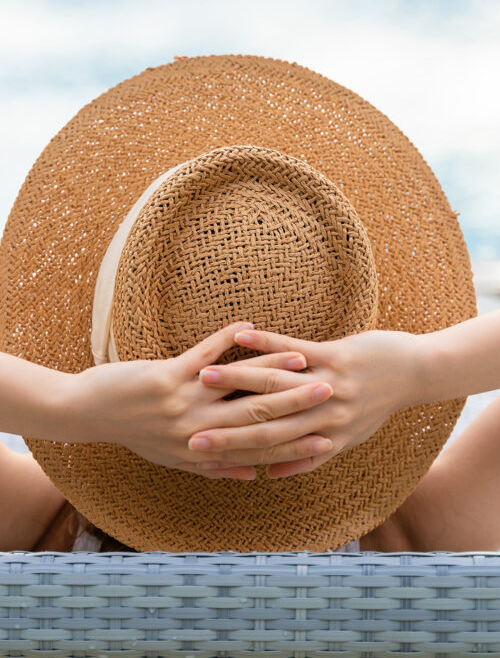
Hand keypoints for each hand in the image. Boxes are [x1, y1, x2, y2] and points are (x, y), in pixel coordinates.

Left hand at [59, 321, 332, 479]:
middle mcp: (196, 432)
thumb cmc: (135, 433)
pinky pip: (203, 353)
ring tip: (301, 361)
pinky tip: (246, 325)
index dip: (294, 443)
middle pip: (256, 416)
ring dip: (271, 370)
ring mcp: (180, 403)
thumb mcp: (176, 459)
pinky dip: (226, 338)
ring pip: (237, 386)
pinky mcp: (164, 376)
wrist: (89, 413)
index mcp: (202, 454)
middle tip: (329, 392)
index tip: (326, 435)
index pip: (257, 449)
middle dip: (295, 404)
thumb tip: (256, 477)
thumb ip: (217, 469)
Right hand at [190, 327, 426, 477]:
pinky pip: (293, 347)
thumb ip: (309, 458)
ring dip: (236, 378)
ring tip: (202, 376)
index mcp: (324, 437)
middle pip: (264, 420)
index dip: (231, 452)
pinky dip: (265, 341)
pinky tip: (240, 335)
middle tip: (184, 424)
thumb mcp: (347, 438)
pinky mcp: (335, 354)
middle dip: (222, 422)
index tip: (196, 453)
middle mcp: (324, 416)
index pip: (268, 448)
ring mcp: (329, 383)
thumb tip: (269, 475)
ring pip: (273, 383)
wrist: (413, 374)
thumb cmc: (375, 406)